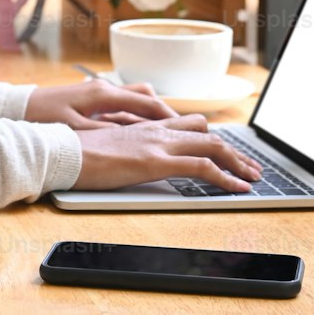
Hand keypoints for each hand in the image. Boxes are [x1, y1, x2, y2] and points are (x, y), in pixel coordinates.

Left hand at [23, 78, 183, 129]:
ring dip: (149, 114)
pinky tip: (135, 132)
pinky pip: (121, 106)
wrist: (16, 109)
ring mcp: (97, 94)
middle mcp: (104, 89)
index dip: (170, 118)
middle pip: (146, 97)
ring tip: (162, 134)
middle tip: (180, 132)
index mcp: (104, 94)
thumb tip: (136, 139)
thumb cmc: (43, 119)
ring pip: (134, 99)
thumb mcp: (77, 132)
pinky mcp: (90, 101)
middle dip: (164, 113)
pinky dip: (134, 117)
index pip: (148, 103)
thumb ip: (107, 134)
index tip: (188, 130)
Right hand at [72, 119, 263, 193]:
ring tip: (253, 178)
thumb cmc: (75, 152)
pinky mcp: (157, 161)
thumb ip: (125, 149)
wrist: (61, 150)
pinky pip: (202, 167)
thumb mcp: (106, 147)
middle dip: (233, 151)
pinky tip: (238, 188)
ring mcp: (158, 143)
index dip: (211, 140)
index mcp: (144, 126)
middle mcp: (156, 130)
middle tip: (250, 167)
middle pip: (207, 133)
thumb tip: (133, 160)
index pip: (188, 126)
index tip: (227, 154)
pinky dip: (226, 177)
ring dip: (237, 162)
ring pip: (213, 146)